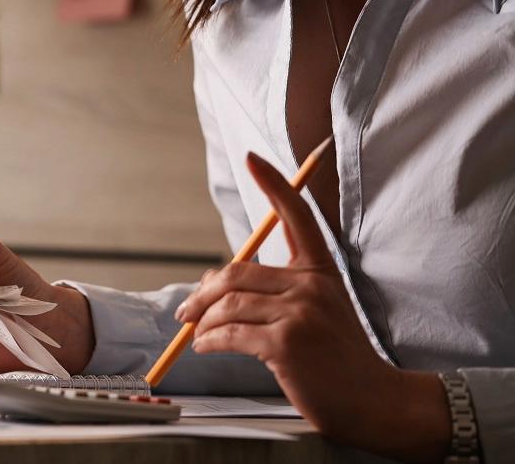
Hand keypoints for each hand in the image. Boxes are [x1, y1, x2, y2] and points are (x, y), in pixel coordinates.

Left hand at [176, 151, 449, 462]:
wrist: (373, 401)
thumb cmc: (337, 357)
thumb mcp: (314, 311)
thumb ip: (272, 290)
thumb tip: (211, 282)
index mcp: (321, 270)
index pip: (298, 216)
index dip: (275, 184)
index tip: (254, 158)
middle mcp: (312, 284)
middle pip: (235, 271)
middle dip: (202, 294)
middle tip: (187, 312)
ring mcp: (301, 312)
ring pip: (228, 304)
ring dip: (202, 322)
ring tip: (197, 334)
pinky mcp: (286, 343)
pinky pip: (230, 333)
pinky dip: (210, 340)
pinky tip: (206, 347)